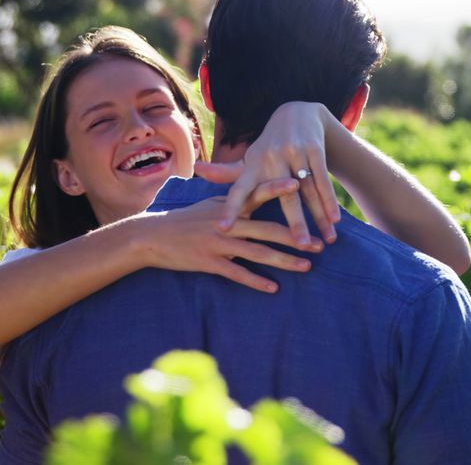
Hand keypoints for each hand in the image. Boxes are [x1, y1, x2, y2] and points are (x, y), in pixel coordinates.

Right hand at [132, 177, 322, 293]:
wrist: (151, 237)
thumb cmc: (184, 220)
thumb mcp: (210, 204)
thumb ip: (234, 200)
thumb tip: (255, 192)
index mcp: (228, 206)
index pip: (257, 193)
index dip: (279, 187)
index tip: (302, 183)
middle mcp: (227, 222)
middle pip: (267, 228)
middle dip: (295, 236)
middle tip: (318, 243)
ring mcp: (218, 243)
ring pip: (257, 252)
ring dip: (283, 261)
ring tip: (306, 267)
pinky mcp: (209, 262)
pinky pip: (237, 273)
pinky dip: (256, 281)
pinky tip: (273, 288)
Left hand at [195, 102, 341, 246]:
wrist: (297, 113)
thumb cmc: (269, 146)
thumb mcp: (250, 159)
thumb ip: (226, 171)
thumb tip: (197, 170)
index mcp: (253, 164)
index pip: (239, 188)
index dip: (230, 208)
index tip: (223, 229)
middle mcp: (273, 158)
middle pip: (284, 196)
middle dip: (294, 221)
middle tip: (298, 245)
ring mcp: (295, 153)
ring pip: (308, 191)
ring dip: (320, 217)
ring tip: (326, 240)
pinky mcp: (314, 150)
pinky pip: (323, 180)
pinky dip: (330, 200)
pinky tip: (335, 219)